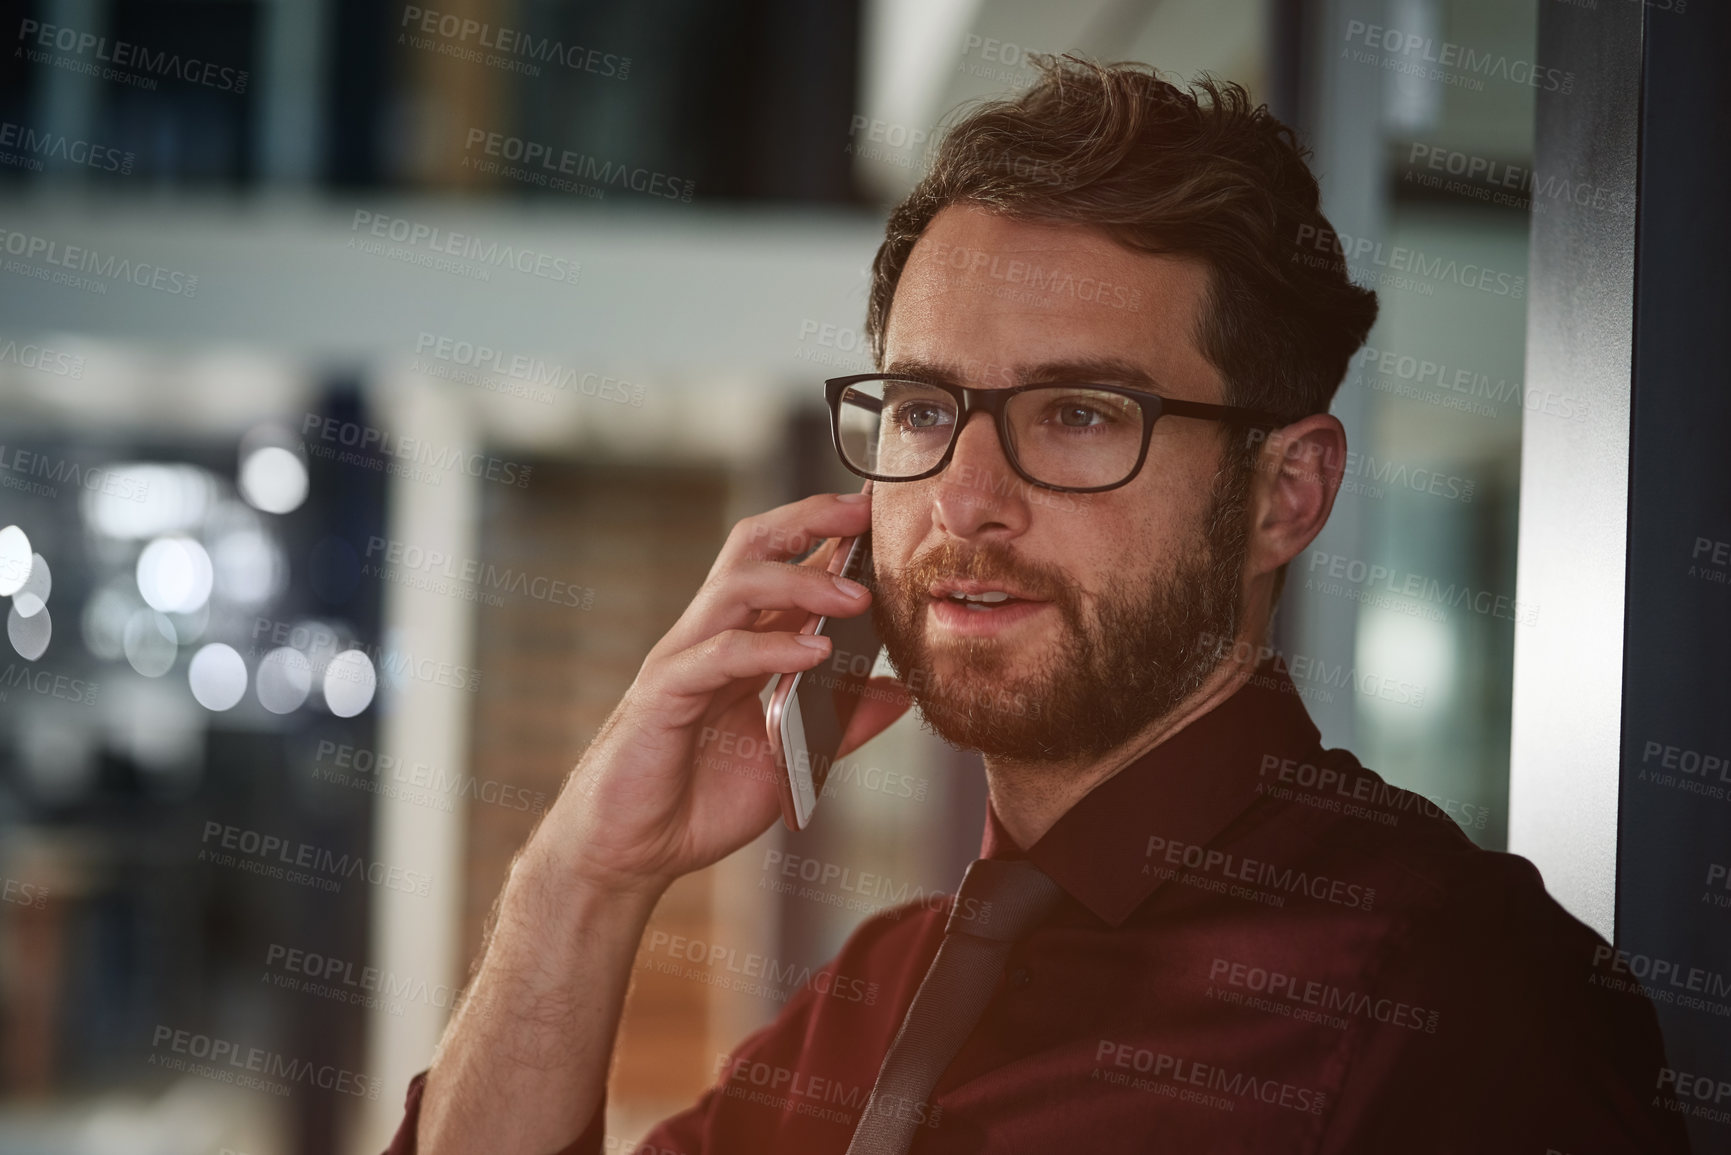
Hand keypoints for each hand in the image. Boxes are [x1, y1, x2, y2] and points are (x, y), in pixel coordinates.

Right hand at [536, 491, 910, 897]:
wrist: (632, 851)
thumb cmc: (699, 799)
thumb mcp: (792, 758)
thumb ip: (841, 725)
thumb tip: (899, 693)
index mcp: (740, 642)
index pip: (781, 563)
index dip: (825, 531)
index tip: (876, 512)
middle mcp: (711, 637)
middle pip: (752, 548)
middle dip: (808, 520)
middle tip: (863, 513)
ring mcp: (684, 660)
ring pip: (735, 588)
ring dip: (801, 582)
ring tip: (858, 596)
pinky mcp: (665, 696)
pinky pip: (719, 656)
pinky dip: (770, 647)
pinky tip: (817, 653)